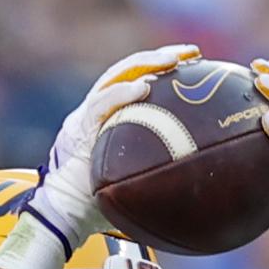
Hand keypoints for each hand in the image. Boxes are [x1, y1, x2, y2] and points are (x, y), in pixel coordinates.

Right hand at [33, 43, 199, 245]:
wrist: (67, 216)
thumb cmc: (102, 204)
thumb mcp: (138, 178)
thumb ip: (159, 165)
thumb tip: (202, 171)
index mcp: (110, 116)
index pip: (137, 79)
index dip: (164, 67)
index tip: (194, 61)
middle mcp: (98, 109)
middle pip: (129, 70)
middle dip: (161, 57)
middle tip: (192, 52)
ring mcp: (86, 116)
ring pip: (114, 77)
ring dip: (145, 65)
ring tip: (171, 61)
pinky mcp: (78, 129)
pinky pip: (100, 105)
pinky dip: (120, 94)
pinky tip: (142, 87)